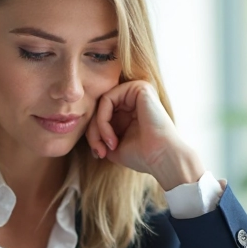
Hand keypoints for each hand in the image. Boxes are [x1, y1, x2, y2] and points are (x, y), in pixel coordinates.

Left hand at [85, 80, 204, 189]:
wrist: (162, 159)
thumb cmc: (142, 156)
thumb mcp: (113, 145)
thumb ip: (99, 133)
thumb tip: (84, 129)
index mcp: (131, 108)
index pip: (102, 113)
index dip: (94, 134)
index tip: (99, 154)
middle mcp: (134, 97)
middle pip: (99, 107)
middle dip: (93, 132)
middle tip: (99, 151)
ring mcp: (137, 90)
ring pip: (101, 103)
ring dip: (97, 128)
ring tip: (107, 146)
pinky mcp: (138, 88)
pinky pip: (107, 99)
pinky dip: (103, 120)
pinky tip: (111, 137)